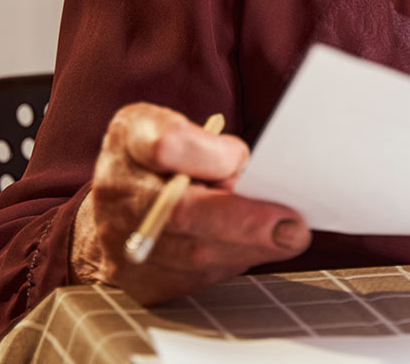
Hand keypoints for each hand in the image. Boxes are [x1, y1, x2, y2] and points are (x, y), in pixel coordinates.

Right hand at [70, 103, 310, 304]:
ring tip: (283, 238)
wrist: (122, 199)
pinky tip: (245, 249)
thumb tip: (245, 177)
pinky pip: (193, 282)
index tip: (242, 160)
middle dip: (246, 224)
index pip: (167, 144)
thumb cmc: (165, 157)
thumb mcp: (184, 126)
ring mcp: (120, 241)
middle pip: (182, 213)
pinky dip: (228, 264)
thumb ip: (213, 143)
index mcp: (131, 137)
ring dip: (247, 249)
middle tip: (293, 229)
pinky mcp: (136, 281)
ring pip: (193, 257)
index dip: (210, 156)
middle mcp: (116, 191)